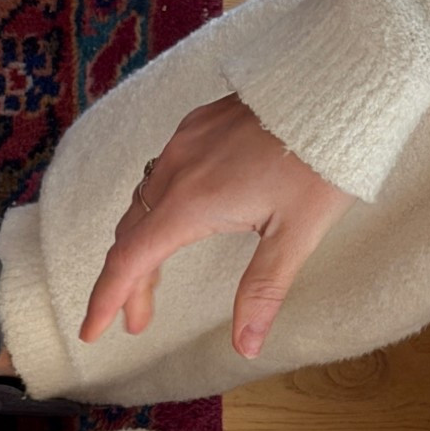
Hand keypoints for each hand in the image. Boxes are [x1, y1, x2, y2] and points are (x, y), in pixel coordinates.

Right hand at [80, 91, 357, 359]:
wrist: (338, 83)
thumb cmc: (322, 160)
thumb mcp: (297, 235)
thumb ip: (263, 290)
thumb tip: (244, 347)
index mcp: (192, 202)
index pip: (130, 261)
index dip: (106, 299)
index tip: (90, 332)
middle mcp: (176, 169)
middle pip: (132, 235)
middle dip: (128, 283)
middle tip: (138, 322)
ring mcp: (185, 142)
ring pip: (143, 203)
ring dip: (142, 246)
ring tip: (153, 280)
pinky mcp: (198, 124)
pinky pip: (160, 173)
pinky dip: (155, 209)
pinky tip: (175, 221)